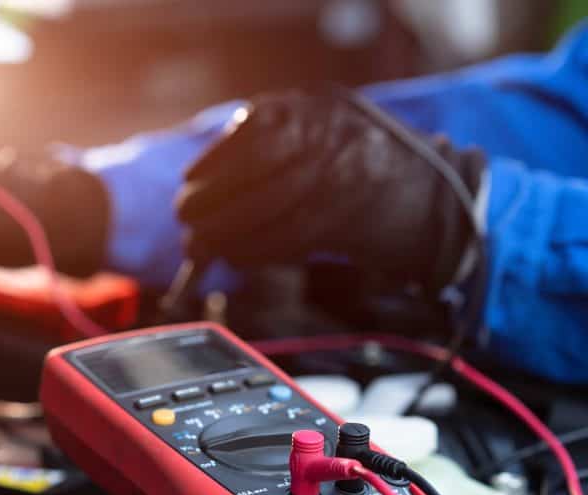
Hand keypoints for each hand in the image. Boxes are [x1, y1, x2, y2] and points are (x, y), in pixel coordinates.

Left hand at [176, 90, 484, 292]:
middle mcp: (333, 133)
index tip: (188, 182)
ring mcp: (346, 170)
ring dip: (227, 232)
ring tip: (201, 247)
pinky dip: (257, 249)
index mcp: (318, 109)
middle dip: (212, 201)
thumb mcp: (318, 139)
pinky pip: (293, 234)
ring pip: (270, 204)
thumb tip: (208, 187)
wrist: (437, 196)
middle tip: (186, 222)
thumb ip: (270, 151)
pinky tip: (236, 257)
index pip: (252, 130)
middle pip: (256, 169)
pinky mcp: (353, 212)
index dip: (214, 162)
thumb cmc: (363, 172)